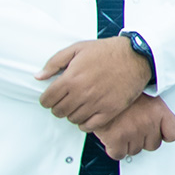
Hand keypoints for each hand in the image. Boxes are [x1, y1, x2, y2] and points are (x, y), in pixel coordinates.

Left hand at [36, 37, 153, 129]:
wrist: (136, 56)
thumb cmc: (107, 51)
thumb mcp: (77, 49)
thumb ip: (54, 63)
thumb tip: (39, 76)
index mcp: (71, 78)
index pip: (47, 100)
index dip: (46, 99)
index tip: (51, 98)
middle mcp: (82, 93)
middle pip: (58, 111)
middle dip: (58, 107)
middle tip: (64, 102)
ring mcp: (96, 103)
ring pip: (73, 119)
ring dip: (71, 114)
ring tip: (77, 106)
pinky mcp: (110, 110)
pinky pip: (90, 126)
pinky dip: (84, 124)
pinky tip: (86, 115)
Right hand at [93, 94, 174, 160]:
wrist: (98, 87)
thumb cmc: (119, 89)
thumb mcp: (143, 94)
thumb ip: (154, 111)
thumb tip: (158, 123)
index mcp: (158, 110)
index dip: (166, 134)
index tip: (161, 134)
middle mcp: (148, 122)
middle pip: (153, 145)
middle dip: (143, 139)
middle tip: (133, 127)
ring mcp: (133, 131)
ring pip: (135, 150)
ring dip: (127, 143)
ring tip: (121, 128)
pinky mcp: (116, 139)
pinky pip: (119, 154)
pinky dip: (114, 149)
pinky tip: (112, 136)